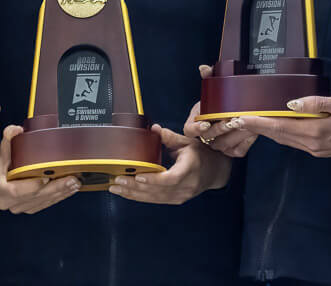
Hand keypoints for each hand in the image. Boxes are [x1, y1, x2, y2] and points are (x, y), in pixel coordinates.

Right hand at [0, 125, 79, 213]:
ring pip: (42, 202)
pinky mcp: (28, 208)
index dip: (32, 186)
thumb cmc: (2, 165)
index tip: (46, 178)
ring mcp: (18, 206)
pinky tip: (69, 189)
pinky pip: (45, 204)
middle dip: (55, 189)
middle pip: (34, 197)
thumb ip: (8, 138)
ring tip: (74, 183)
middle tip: (71, 180)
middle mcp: (7, 201)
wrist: (1, 176)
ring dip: (60, 193)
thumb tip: (16, 130)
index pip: (16, 191)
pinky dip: (58, 197)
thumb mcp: (3, 150)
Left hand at [108, 125, 229, 204]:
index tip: (139, 176)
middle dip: (135, 186)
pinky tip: (126, 193)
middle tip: (117, 180)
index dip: (154, 179)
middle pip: (158, 190)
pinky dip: (139, 197)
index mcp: (190, 169)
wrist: (214, 171)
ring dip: (133, 193)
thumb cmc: (200, 154)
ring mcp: (181, 195)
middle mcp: (186, 185)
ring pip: (154, 198)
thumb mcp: (187, 141)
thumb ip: (169, 137)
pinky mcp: (176, 200)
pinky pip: (155, 200)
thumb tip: (154, 128)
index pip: (171, 178)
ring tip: (115, 187)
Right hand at [183, 65, 258, 156]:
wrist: (236, 110)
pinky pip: (237, 150)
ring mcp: (218, 144)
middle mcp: (205, 135)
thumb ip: (209, 77)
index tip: (206, 123)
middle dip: (219, 128)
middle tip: (230, 120)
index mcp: (196, 122)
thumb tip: (204, 68)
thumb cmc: (220, 100)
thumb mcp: (214, 87)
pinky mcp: (232, 150)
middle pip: (208, 137)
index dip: (196, 128)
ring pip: (223, 145)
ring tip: (243, 123)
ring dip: (233, 134)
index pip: (189, 130)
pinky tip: (252, 131)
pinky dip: (245, 142)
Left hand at [215, 95, 330, 158]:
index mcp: (316, 132)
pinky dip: (279, 134)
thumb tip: (290, 104)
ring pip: (284, 140)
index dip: (256, 123)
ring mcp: (316, 150)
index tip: (238, 119)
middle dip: (255, 128)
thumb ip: (316, 103)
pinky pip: (293, 142)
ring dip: (266, 132)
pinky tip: (274, 126)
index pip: (278, 127)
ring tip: (248, 122)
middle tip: (234, 120)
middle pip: (277, 136)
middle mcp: (312, 145)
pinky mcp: (319, 151)